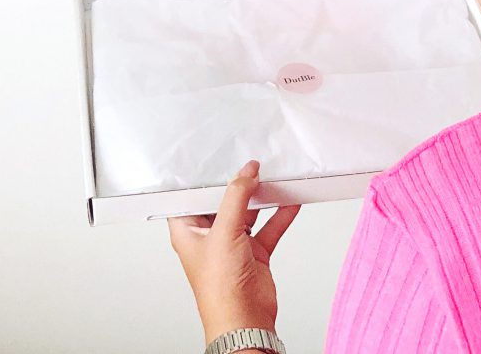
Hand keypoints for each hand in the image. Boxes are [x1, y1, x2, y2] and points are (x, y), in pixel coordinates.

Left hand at [168, 160, 300, 345]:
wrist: (245, 321)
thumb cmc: (220, 290)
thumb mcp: (224, 232)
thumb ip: (236, 198)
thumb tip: (246, 173)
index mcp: (188, 231)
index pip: (193, 197)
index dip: (205, 179)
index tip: (219, 159)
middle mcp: (210, 236)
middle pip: (224, 202)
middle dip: (239, 185)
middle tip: (252, 166)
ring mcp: (233, 245)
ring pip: (249, 213)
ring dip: (262, 198)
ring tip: (274, 179)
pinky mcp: (254, 253)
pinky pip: (269, 227)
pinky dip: (280, 214)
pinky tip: (291, 201)